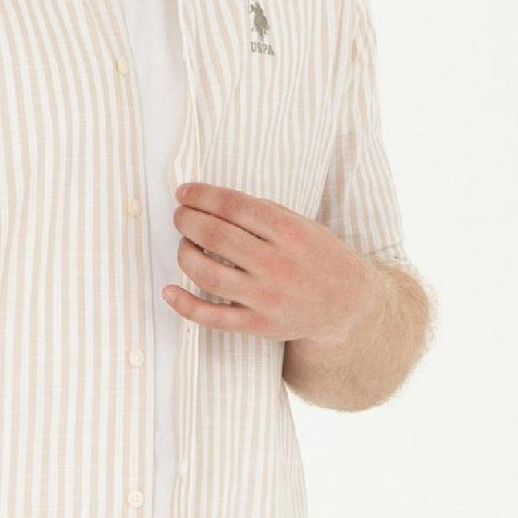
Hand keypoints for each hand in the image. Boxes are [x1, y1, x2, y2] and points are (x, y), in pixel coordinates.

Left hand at [162, 182, 387, 344]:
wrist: (348, 304)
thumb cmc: (321, 258)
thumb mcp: (305, 225)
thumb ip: (267, 213)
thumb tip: (219, 202)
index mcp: (289, 232)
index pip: (233, 206)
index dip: (201, 196)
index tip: (184, 193)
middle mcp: (276, 263)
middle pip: (215, 235)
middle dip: (187, 220)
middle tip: (179, 216)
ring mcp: (265, 297)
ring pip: (208, 274)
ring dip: (185, 255)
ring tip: (184, 245)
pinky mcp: (258, 324)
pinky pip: (213, 317)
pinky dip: (185, 305)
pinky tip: (169, 291)